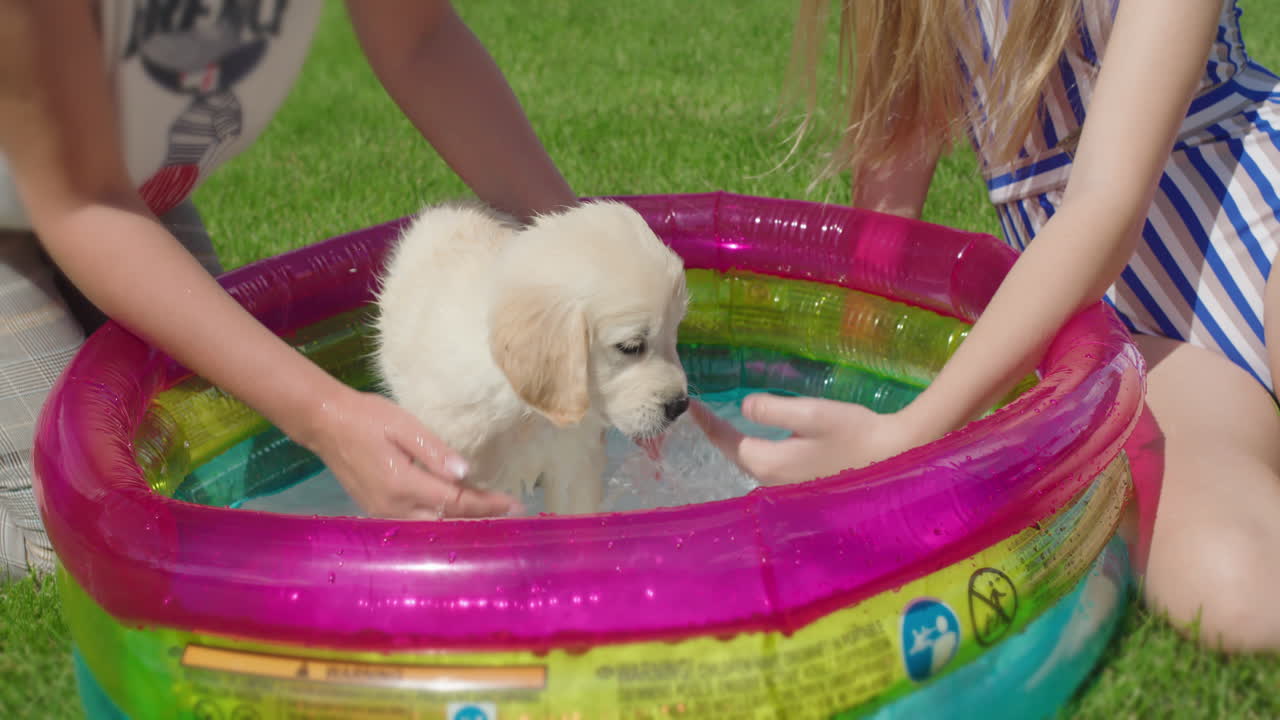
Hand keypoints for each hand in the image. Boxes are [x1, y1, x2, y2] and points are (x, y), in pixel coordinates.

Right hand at [299, 387, 521, 518]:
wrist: (325, 423)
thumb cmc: (366, 418)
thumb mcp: (404, 426)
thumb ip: (434, 451)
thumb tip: (465, 472)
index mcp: (403, 484)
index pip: (455, 502)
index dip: (487, 505)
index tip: (514, 504)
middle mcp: (393, 506)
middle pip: (446, 522)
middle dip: (479, 519)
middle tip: (508, 512)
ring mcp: (382, 511)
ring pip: (430, 527)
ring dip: (459, 522)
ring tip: (488, 513)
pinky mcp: (376, 509)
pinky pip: (414, 523)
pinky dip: (438, 520)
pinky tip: (454, 511)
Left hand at [689, 394, 931, 485]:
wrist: (899, 457)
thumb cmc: (856, 433)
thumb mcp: (812, 414)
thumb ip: (774, 411)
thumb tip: (744, 408)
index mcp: (770, 463)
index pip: (728, 443)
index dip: (709, 423)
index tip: (693, 405)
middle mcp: (775, 482)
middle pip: (738, 455)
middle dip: (721, 435)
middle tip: (706, 412)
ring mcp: (791, 489)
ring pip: (755, 463)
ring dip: (740, 444)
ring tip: (728, 423)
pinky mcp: (807, 487)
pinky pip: (772, 467)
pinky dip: (761, 451)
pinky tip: (766, 440)